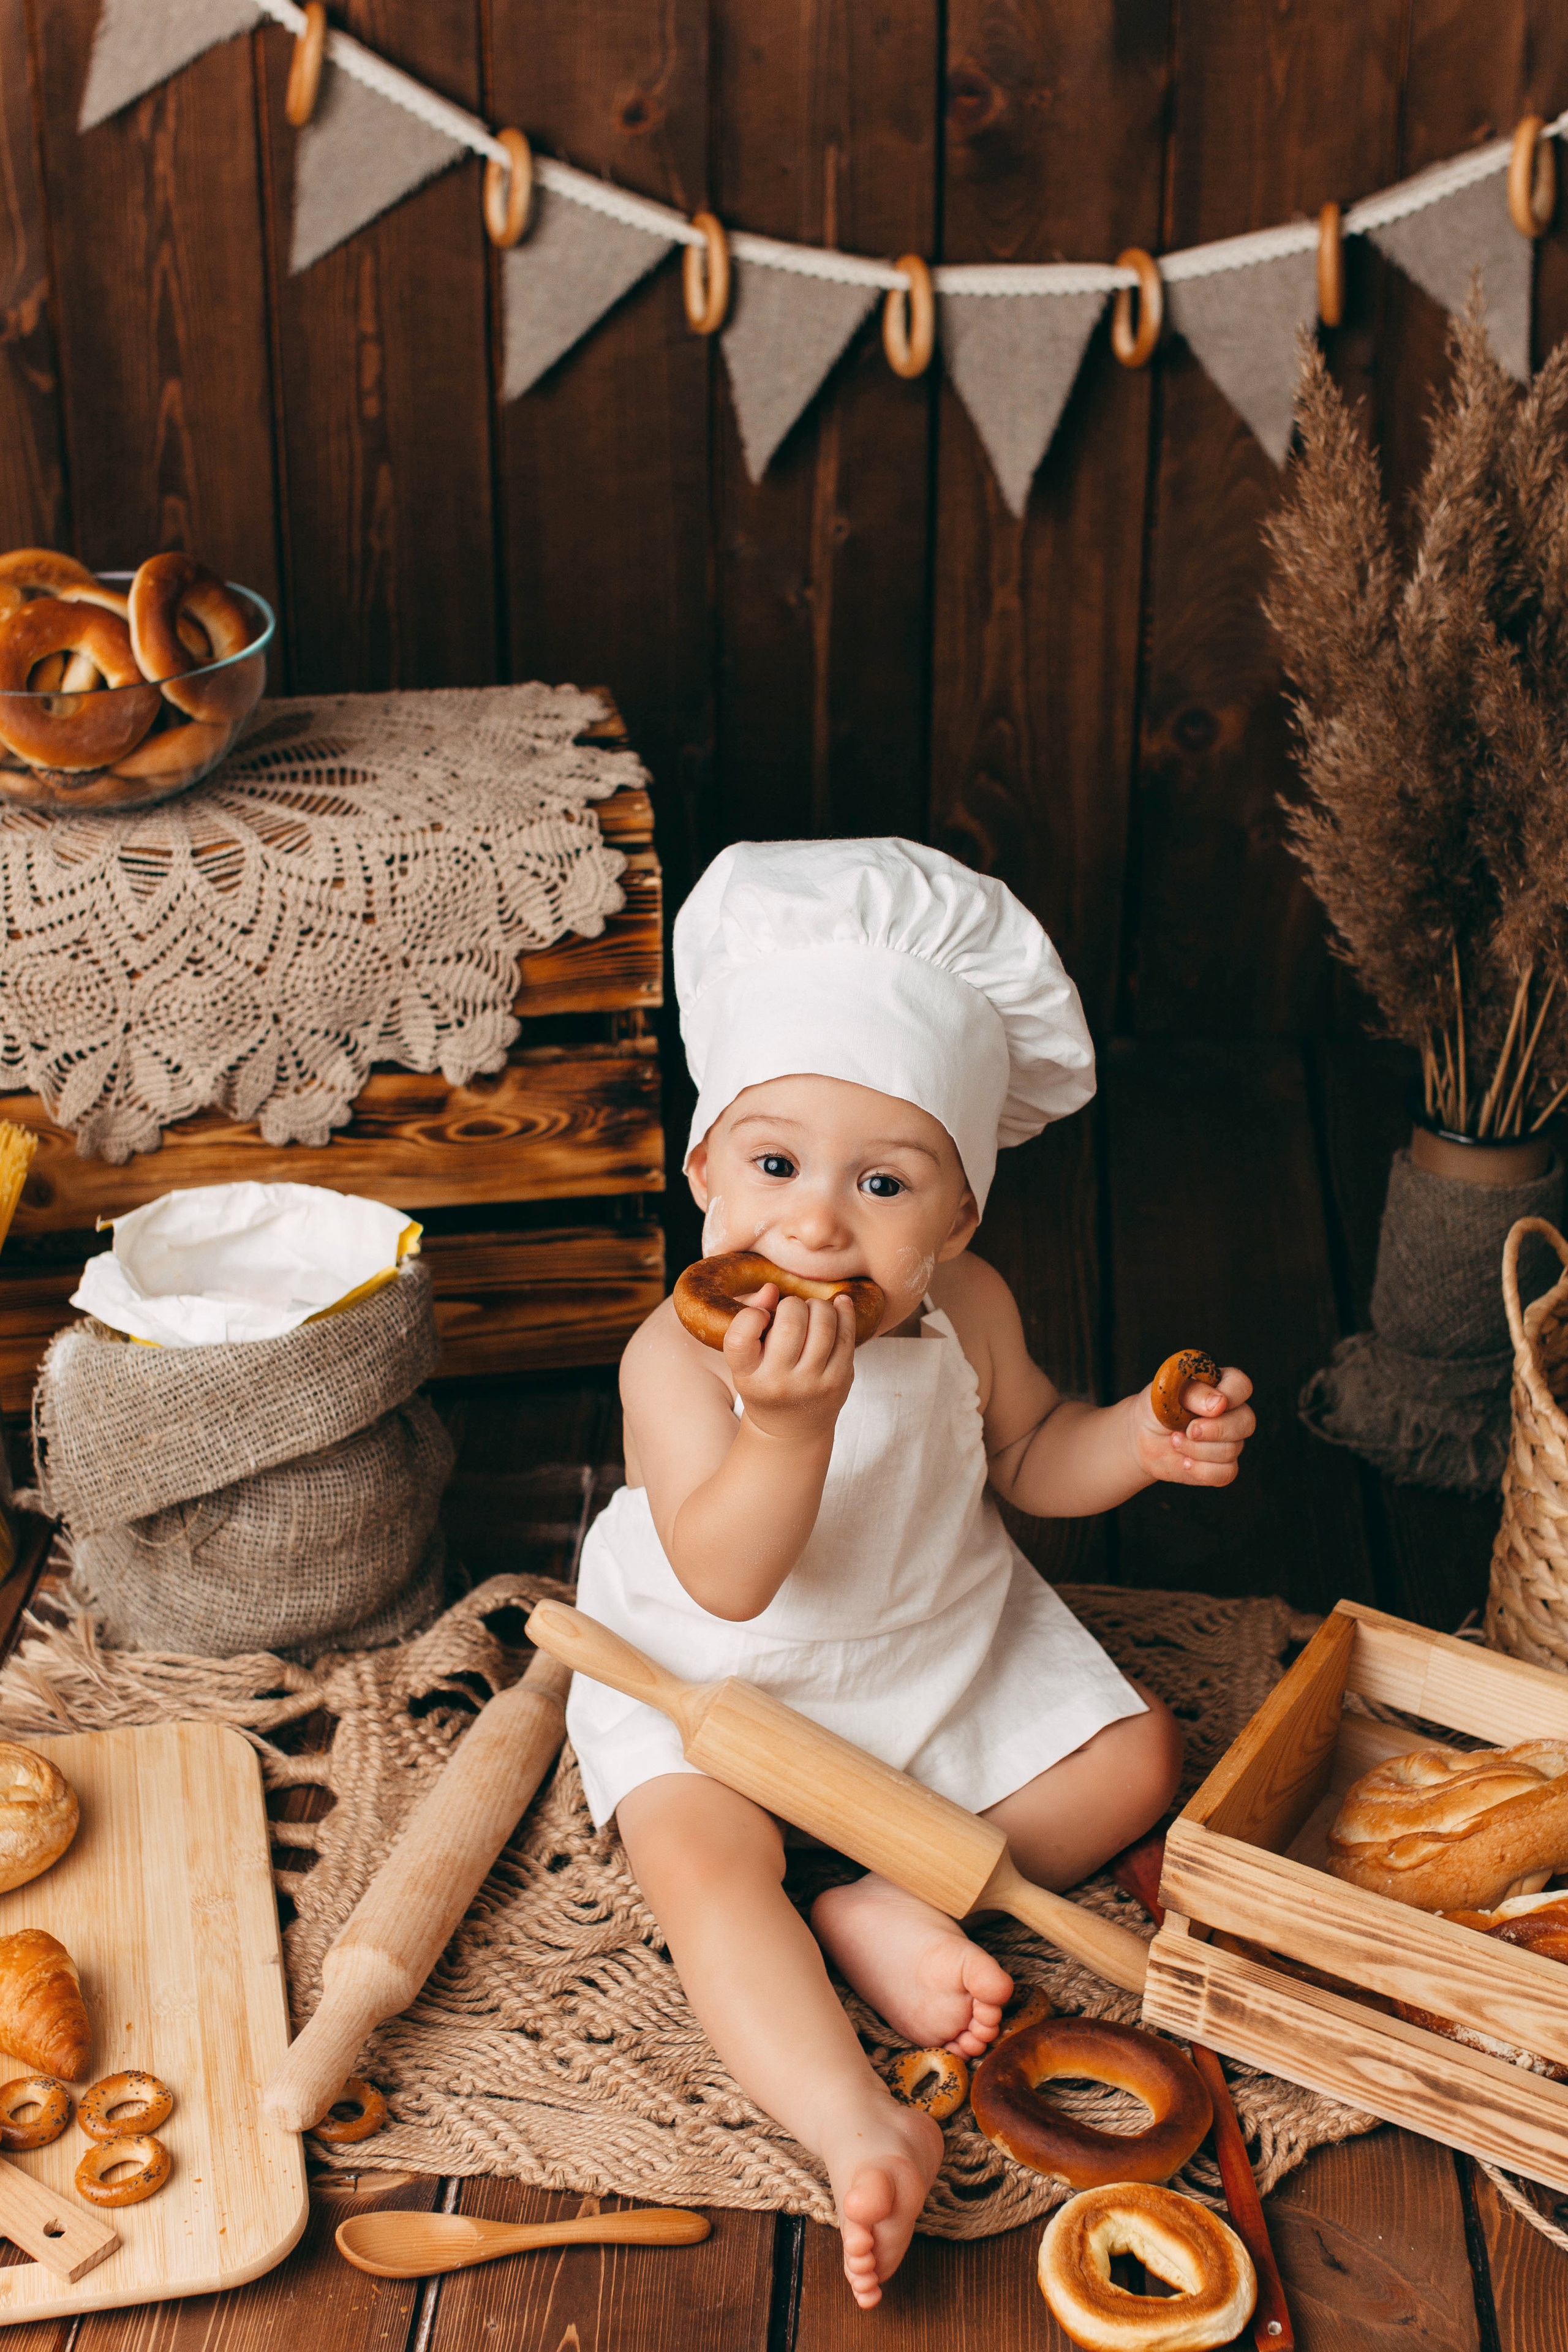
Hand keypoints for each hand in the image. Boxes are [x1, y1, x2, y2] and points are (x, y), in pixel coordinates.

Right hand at [723, 1284, 856, 1444]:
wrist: (792, 1429)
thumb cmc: (765, 1381)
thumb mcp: (746, 1359)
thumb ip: (749, 1317)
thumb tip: (771, 1288)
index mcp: (747, 1376)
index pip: (740, 1338)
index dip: (751, 1315)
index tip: (761, 1316)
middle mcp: (778, 1383)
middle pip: (790, 1324)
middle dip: (793, 1304)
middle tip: (792, 1309)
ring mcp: (812, 1383)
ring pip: (823, 1325)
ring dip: (818, 1306)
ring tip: (812, 1309)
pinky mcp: (840, 1380)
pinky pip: (847, 1336)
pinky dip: (844, 1312)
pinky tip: (838, 1305)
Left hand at [1132, 1364, 1254, 1486]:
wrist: (1142, 1438)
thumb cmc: (1155, 1408)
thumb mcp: (1166, 1393)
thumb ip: (1193, 1393)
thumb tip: (1219, 1403)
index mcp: (1220, 1385)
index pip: (1241, 1386)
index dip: (1231, 1396)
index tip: (1210, 1407)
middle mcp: (1232, 1412)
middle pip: (1246, 1421)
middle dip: (1215, 1429)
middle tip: (1188, 1430)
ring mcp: (1230, 1440)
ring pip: (1232, 1449)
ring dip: (1197, 1449)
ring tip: (1175, 1441)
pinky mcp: (1223, 1465)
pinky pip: (1227, 1472)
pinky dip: (1203, 1470)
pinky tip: (1185, 1462)